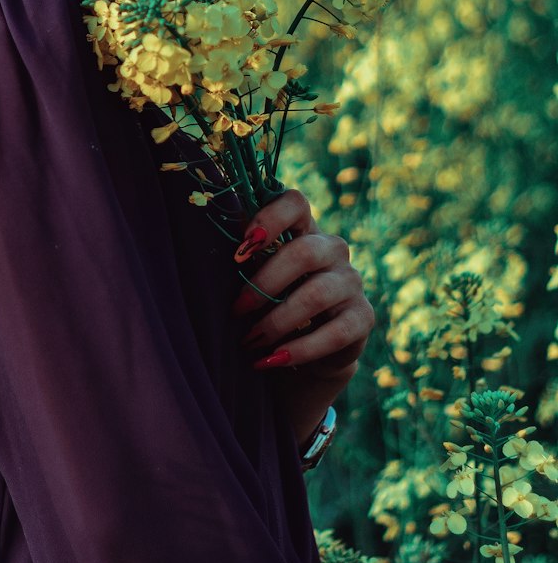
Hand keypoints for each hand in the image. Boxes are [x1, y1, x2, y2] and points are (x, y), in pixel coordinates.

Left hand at [231, 190, 374, 443]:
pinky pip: (334, 333)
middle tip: (235, 311)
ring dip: (276, 321)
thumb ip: (242, 256)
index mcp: (304, 227)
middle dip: (263, 285)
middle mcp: (332, 248)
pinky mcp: (363, 318)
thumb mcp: (253, 275)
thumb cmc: (269, 301)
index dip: (269, 218)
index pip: (295, 202)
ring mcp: (351, 281)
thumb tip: (200, 242)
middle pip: (303, 253)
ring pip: (316, 294)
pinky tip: (270, 361)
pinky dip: (298, 350)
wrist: (303, 348)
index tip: (241, 248)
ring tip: (248, 342)